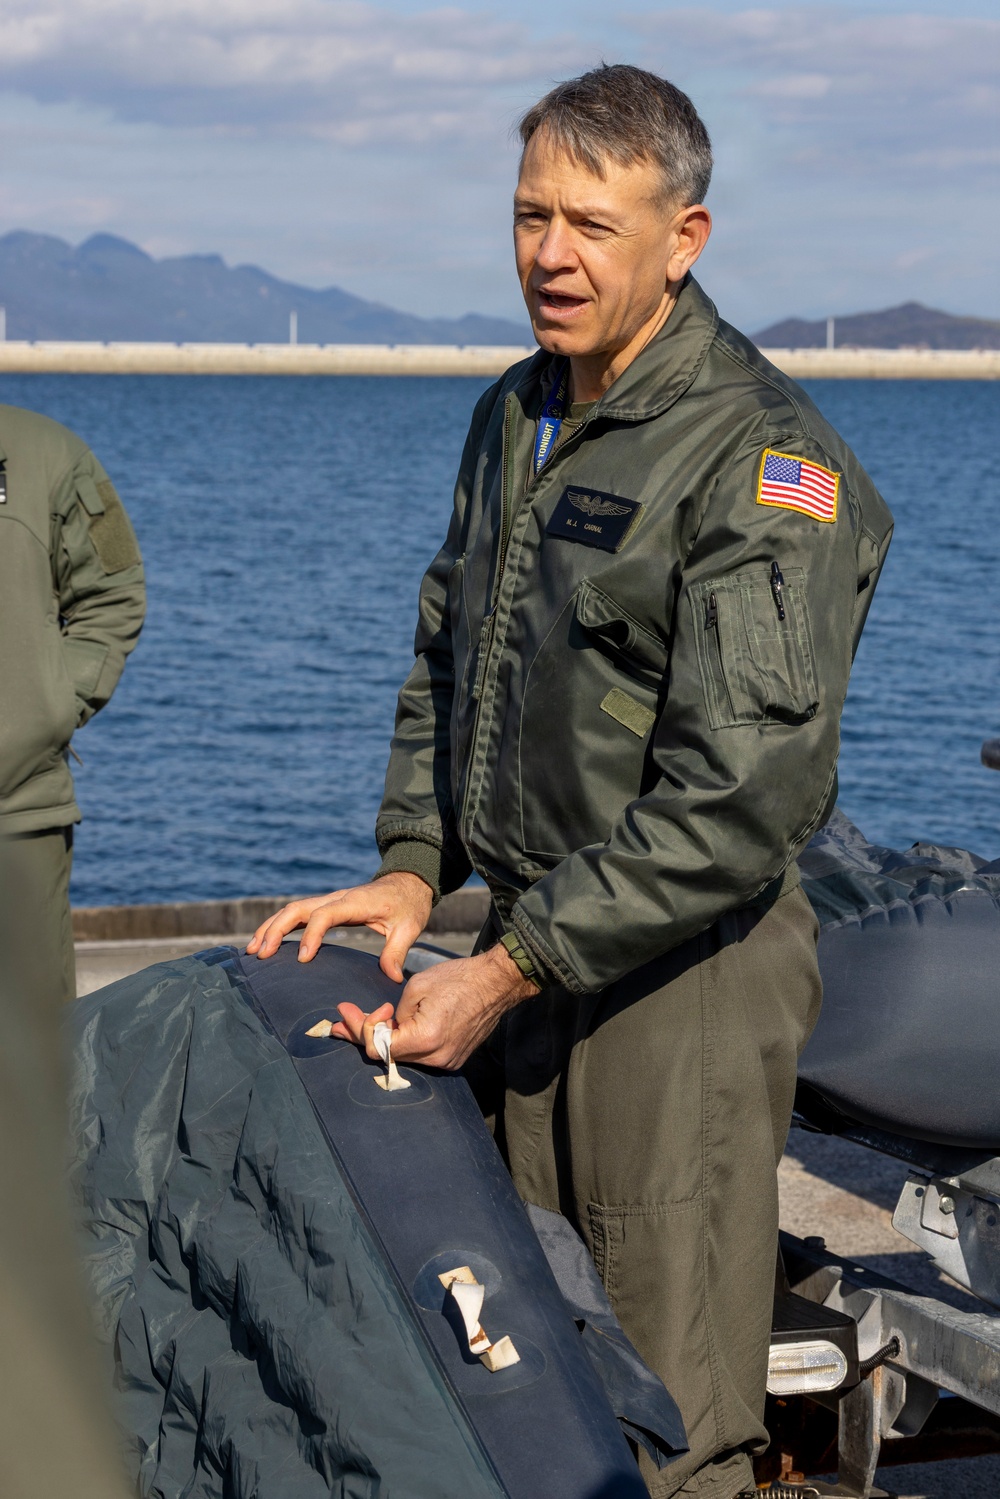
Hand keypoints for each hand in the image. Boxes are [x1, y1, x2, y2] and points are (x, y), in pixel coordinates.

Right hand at [245, 871, 433, 981]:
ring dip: (271, 927)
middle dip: (276, 929)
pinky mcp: (327, 906)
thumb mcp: (409, 927)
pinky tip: (266, 942)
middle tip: (260, 955)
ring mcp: (329, 901)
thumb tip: (391, 977)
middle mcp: (337, 898)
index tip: (303, 959)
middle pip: (297, 908)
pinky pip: (298, 914)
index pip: (324, 915)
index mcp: (355, 902)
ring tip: (253, 950)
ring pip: (292, 909)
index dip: (311, 935)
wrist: (408, 882)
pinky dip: (279, 926)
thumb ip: (397, 951)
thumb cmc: (408, 905)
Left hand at [331, 942, 539, 1070]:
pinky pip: (421, 1055)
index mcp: (425, 1039)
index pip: (378, 1047)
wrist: (496, 983)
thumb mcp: (417, 987)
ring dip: (384, 1039)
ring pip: (404, 1057)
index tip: (345, 1010)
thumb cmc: (458, 978)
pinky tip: (393, 1028)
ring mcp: (447, 1061)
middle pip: (387, 1055)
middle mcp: (437, 1057)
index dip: (358, 1029)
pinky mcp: (454, 1058)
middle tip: (341, 1023)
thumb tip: (387, 1028)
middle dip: (363, 1035)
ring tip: (364, 1021)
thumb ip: (395, 1015)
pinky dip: (404, 1042)